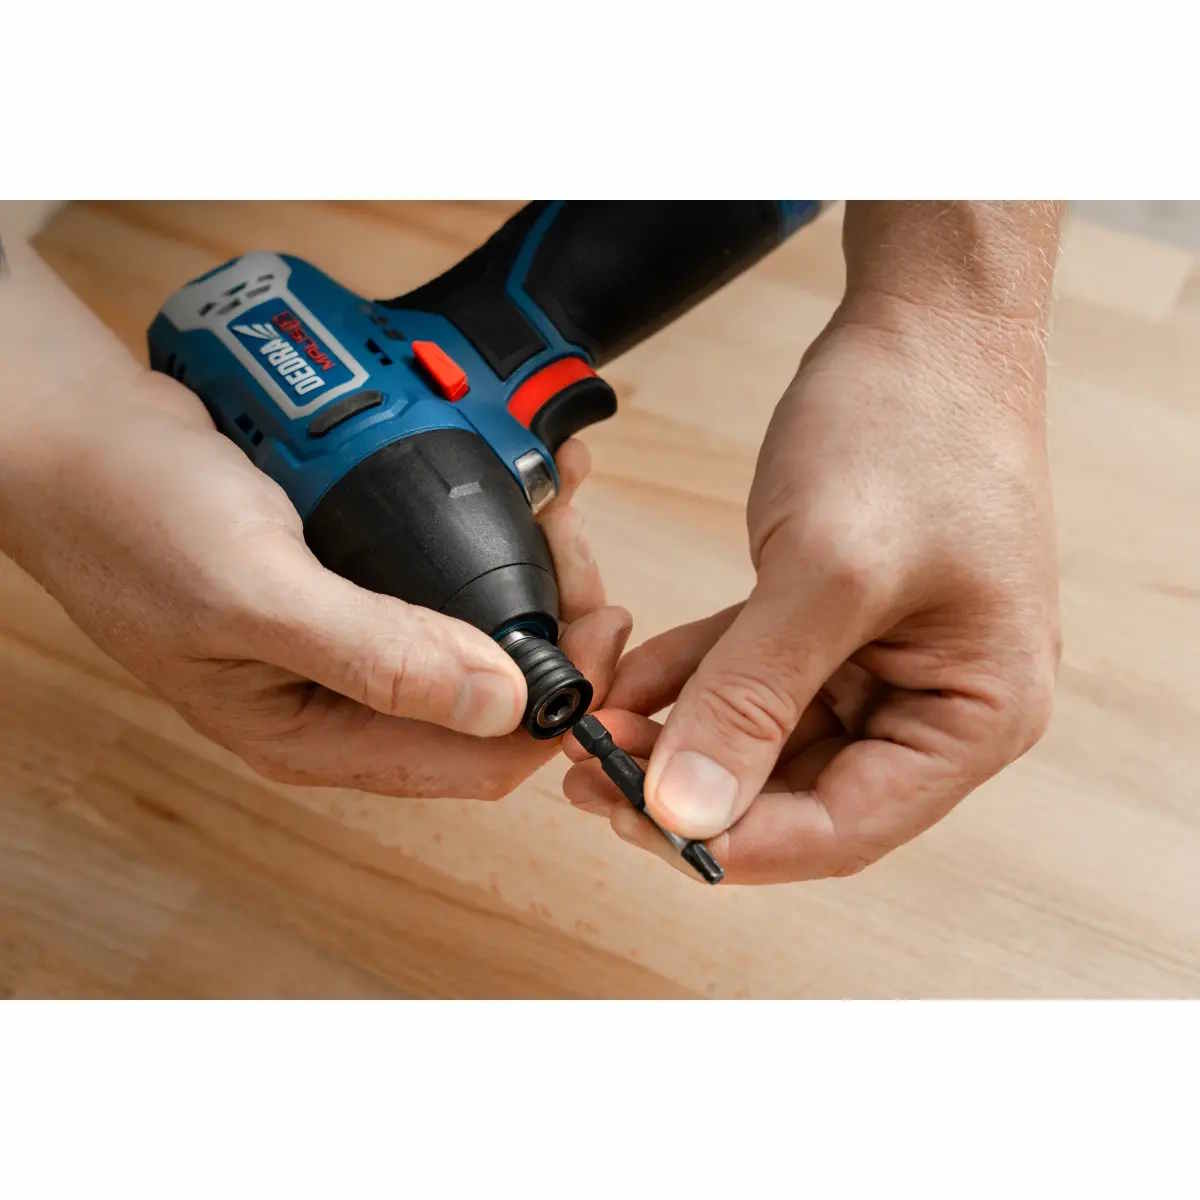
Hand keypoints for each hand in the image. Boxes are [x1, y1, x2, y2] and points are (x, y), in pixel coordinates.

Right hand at [14, 368, 628, 798]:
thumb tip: (503, 706)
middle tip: (577, 546)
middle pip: (494, 694)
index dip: (557, 710)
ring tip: (559, 494)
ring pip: (481, 624)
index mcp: (318, 735)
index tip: (603, 631)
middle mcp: (346, 696)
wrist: (83, 431)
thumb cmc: (136, 520)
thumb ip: (378, 657)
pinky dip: (496, 521)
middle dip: (555, 627)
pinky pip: (451, 564)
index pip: (475, 762)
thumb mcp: (254, 595)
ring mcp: (356, 632)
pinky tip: (524, 476)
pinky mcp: (360, 573)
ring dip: (535, 565)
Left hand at [564, 208, 1060, 881]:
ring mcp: (882, 663)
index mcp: (974, 714)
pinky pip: (753, 675)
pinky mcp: (834, 623)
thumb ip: (754, 697)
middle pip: (798, 792)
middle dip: (694, 786)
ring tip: (597, 726)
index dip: (737, 841)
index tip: (641, 825)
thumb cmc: (912, 427)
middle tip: (598, 780)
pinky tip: (630, 679)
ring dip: (681, 732)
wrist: (922, 324)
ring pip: (764, 737)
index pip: (844, 828)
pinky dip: (693, 678)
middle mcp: (935, 705)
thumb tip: (687, 811)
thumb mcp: (827, 569)